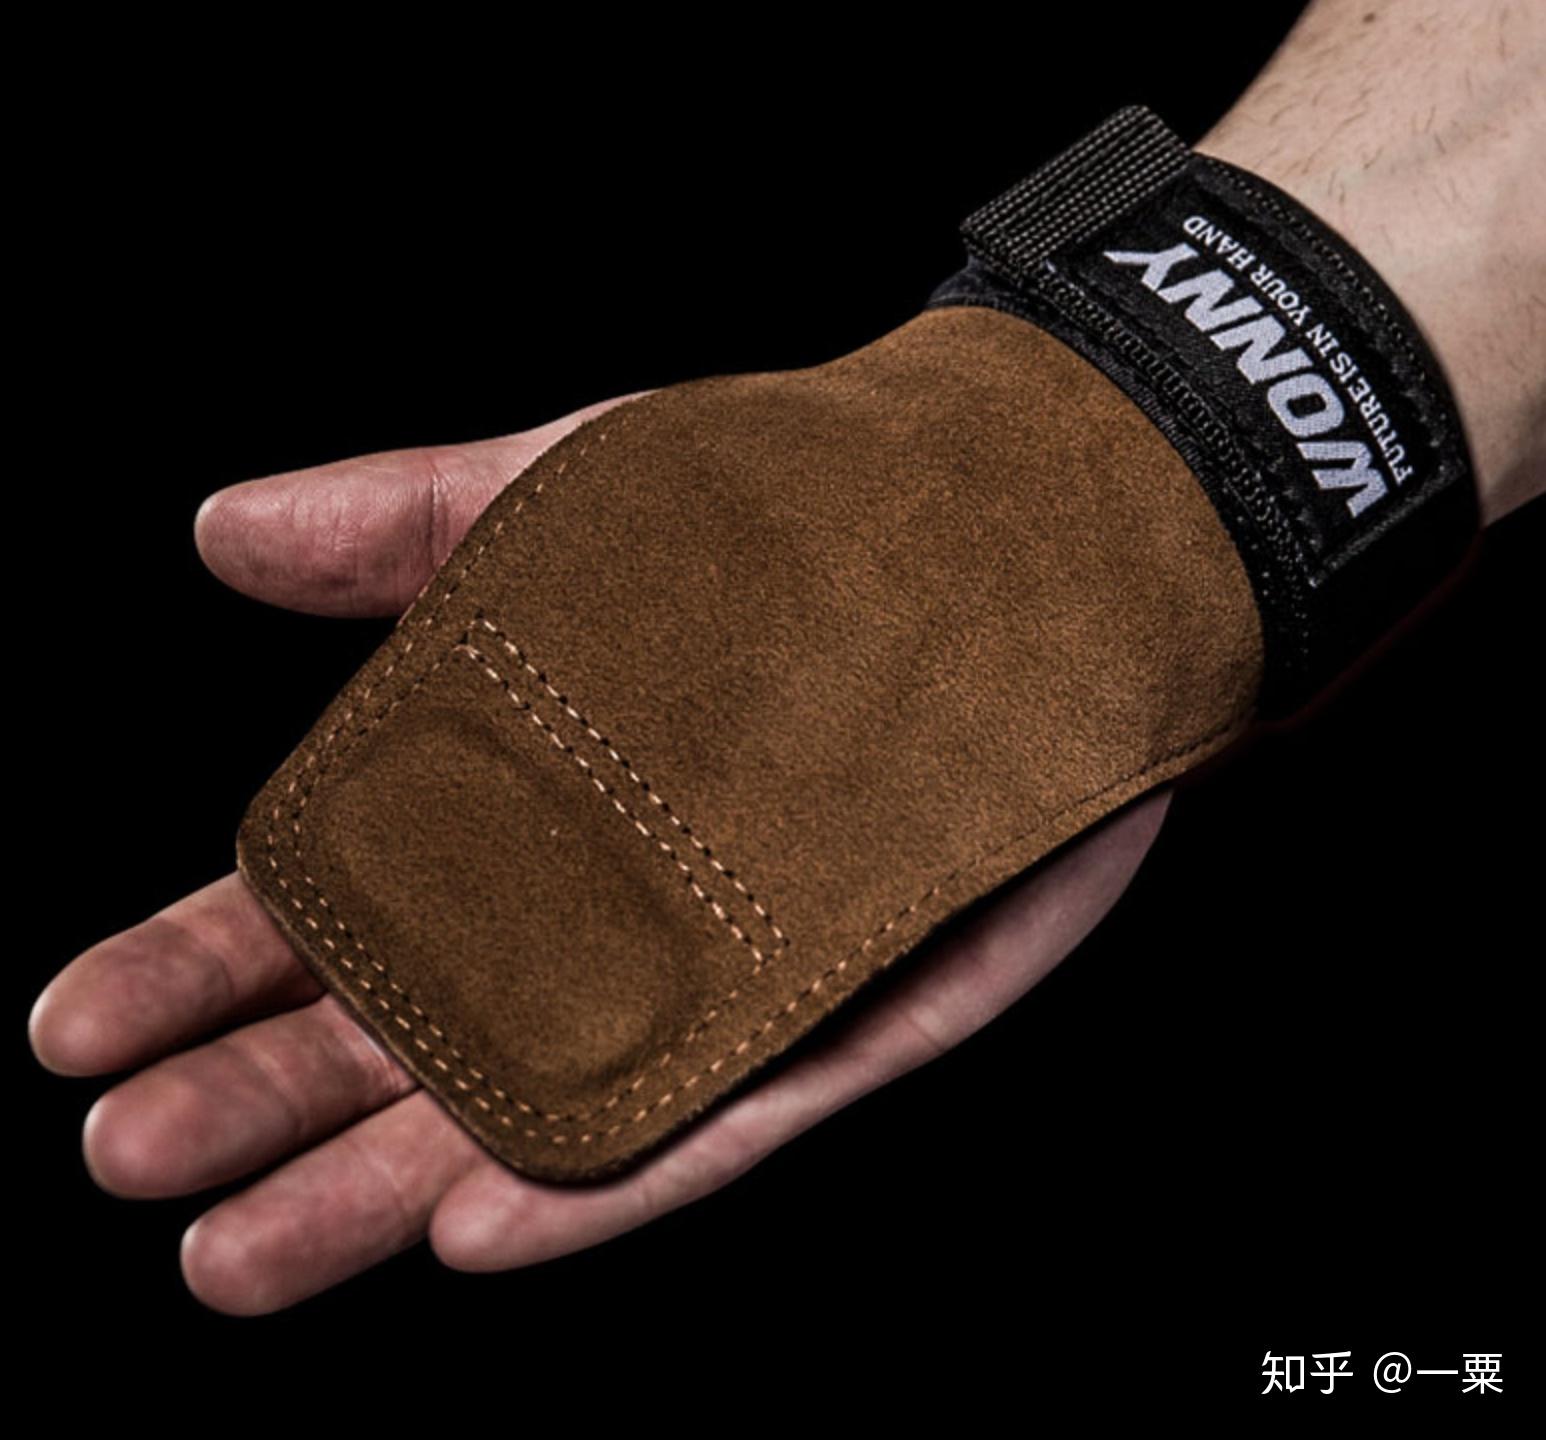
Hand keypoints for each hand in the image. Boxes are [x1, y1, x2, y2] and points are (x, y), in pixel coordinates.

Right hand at [28, 395, 1174, 1314]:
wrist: (1007, 530)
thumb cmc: (776, 515)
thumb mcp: (569, 496)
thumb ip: (400, 519)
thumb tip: (214, 527)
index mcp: (513, 798)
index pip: (326, 901)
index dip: (196, 964)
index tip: (71, 1025)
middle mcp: (595, 904)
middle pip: (400, 1028)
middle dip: (259, 1099)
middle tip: (126, 1157)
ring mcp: (713, 972)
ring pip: (522, 1108)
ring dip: (380, 1187)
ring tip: (235, 1254)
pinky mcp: (843, 1015)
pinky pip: (711, 1119)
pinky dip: (598, 1182)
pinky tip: (480, 1230)